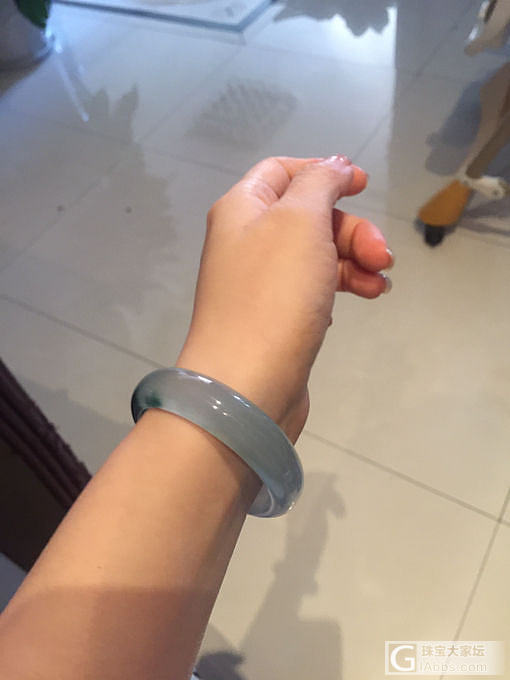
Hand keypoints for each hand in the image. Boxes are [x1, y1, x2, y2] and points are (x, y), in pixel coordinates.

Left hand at [177, 156, 392, 441]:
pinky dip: (342, 286)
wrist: (247, 385)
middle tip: (382, 255)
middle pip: (307, 215)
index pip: (281, 171)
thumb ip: (320, 183)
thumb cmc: (273, 294)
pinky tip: (365, 297)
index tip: (362, 185)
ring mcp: (261, 283)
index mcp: (242, 209)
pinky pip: (315, 288)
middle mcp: (247, 242)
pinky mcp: (278, 318)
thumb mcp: (299, 220)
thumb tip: (335, 166)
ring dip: (354, 259)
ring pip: (317, 254)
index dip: (323, 171)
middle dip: (350, 229)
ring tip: (379, 283)